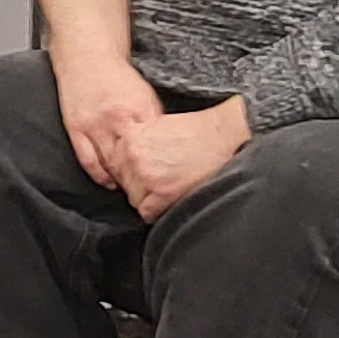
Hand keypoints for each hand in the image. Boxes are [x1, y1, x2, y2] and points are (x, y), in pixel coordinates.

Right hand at [52, 49, 163, 188]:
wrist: (86, 56)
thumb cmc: (117, 75)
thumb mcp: (145, 93)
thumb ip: (155, 118)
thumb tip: (168, 144)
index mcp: (138, 109)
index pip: (153, 147)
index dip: (160, 168)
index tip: (166, 181)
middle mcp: (115, 119)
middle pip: (131, 160)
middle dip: (141, 180)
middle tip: (150, 194)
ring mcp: (94, 126)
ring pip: (109, 164)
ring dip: (122, 181)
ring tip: (132, 192)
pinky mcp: (76, 129)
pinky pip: (88, 161)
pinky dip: (99, 176)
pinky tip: (109, 183)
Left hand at [112, 98, 251, 221]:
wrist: (224, 136)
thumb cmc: (197, 131)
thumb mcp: (157, 126)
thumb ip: (137, 142)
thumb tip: (126, 160)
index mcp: (131, 138)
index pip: (115, 163)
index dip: (129, 168)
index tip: (145, 169)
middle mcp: (133, 156)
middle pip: (122, 181)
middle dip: (138, 183)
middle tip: (161, 178)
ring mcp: (146, 175)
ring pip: (133, 197)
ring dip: (148, 196)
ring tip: (169, 186)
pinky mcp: (162, 192)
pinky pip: (146, 212)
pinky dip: (157, 210)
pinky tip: (170, 199)